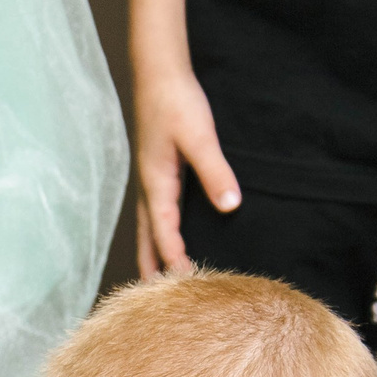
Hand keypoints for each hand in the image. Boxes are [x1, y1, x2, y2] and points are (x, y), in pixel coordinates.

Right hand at [132, 68, 240, 277]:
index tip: (186, 285)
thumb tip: (230, 205)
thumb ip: (216, 172)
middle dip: (152, 267)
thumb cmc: (177, 102)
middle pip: (146, 238)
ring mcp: (149, 181)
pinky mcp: (156, 172)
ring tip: (159, 280)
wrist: (159, 73)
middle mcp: (148, 188)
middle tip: (158, 302)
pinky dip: (157, 234)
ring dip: (152, 253)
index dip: (174, 259)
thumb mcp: (200, 136)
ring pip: (146, 228)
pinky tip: (169, 237)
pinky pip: (154, 214)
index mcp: (156, 184)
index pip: (163, 232)